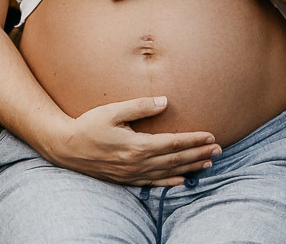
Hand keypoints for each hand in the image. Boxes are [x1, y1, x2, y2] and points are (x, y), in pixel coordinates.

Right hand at [40, 96, 220, 185]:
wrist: (67, 147)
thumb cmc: (88, 125)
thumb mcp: (112, 111)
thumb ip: (140, 106)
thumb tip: (165, 102)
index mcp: (137, 145)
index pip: (173, 143)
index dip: (193, 140)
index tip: (211, 135)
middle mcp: (138, 163)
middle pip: (176, 159)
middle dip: (199, 153)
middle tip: (219, 149)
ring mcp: (133, 174)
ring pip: (169, 172)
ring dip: (191, 167)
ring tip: (209, 163)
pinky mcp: (126, 179)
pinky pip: (154, 183)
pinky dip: (171, 182)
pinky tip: (183, 181)